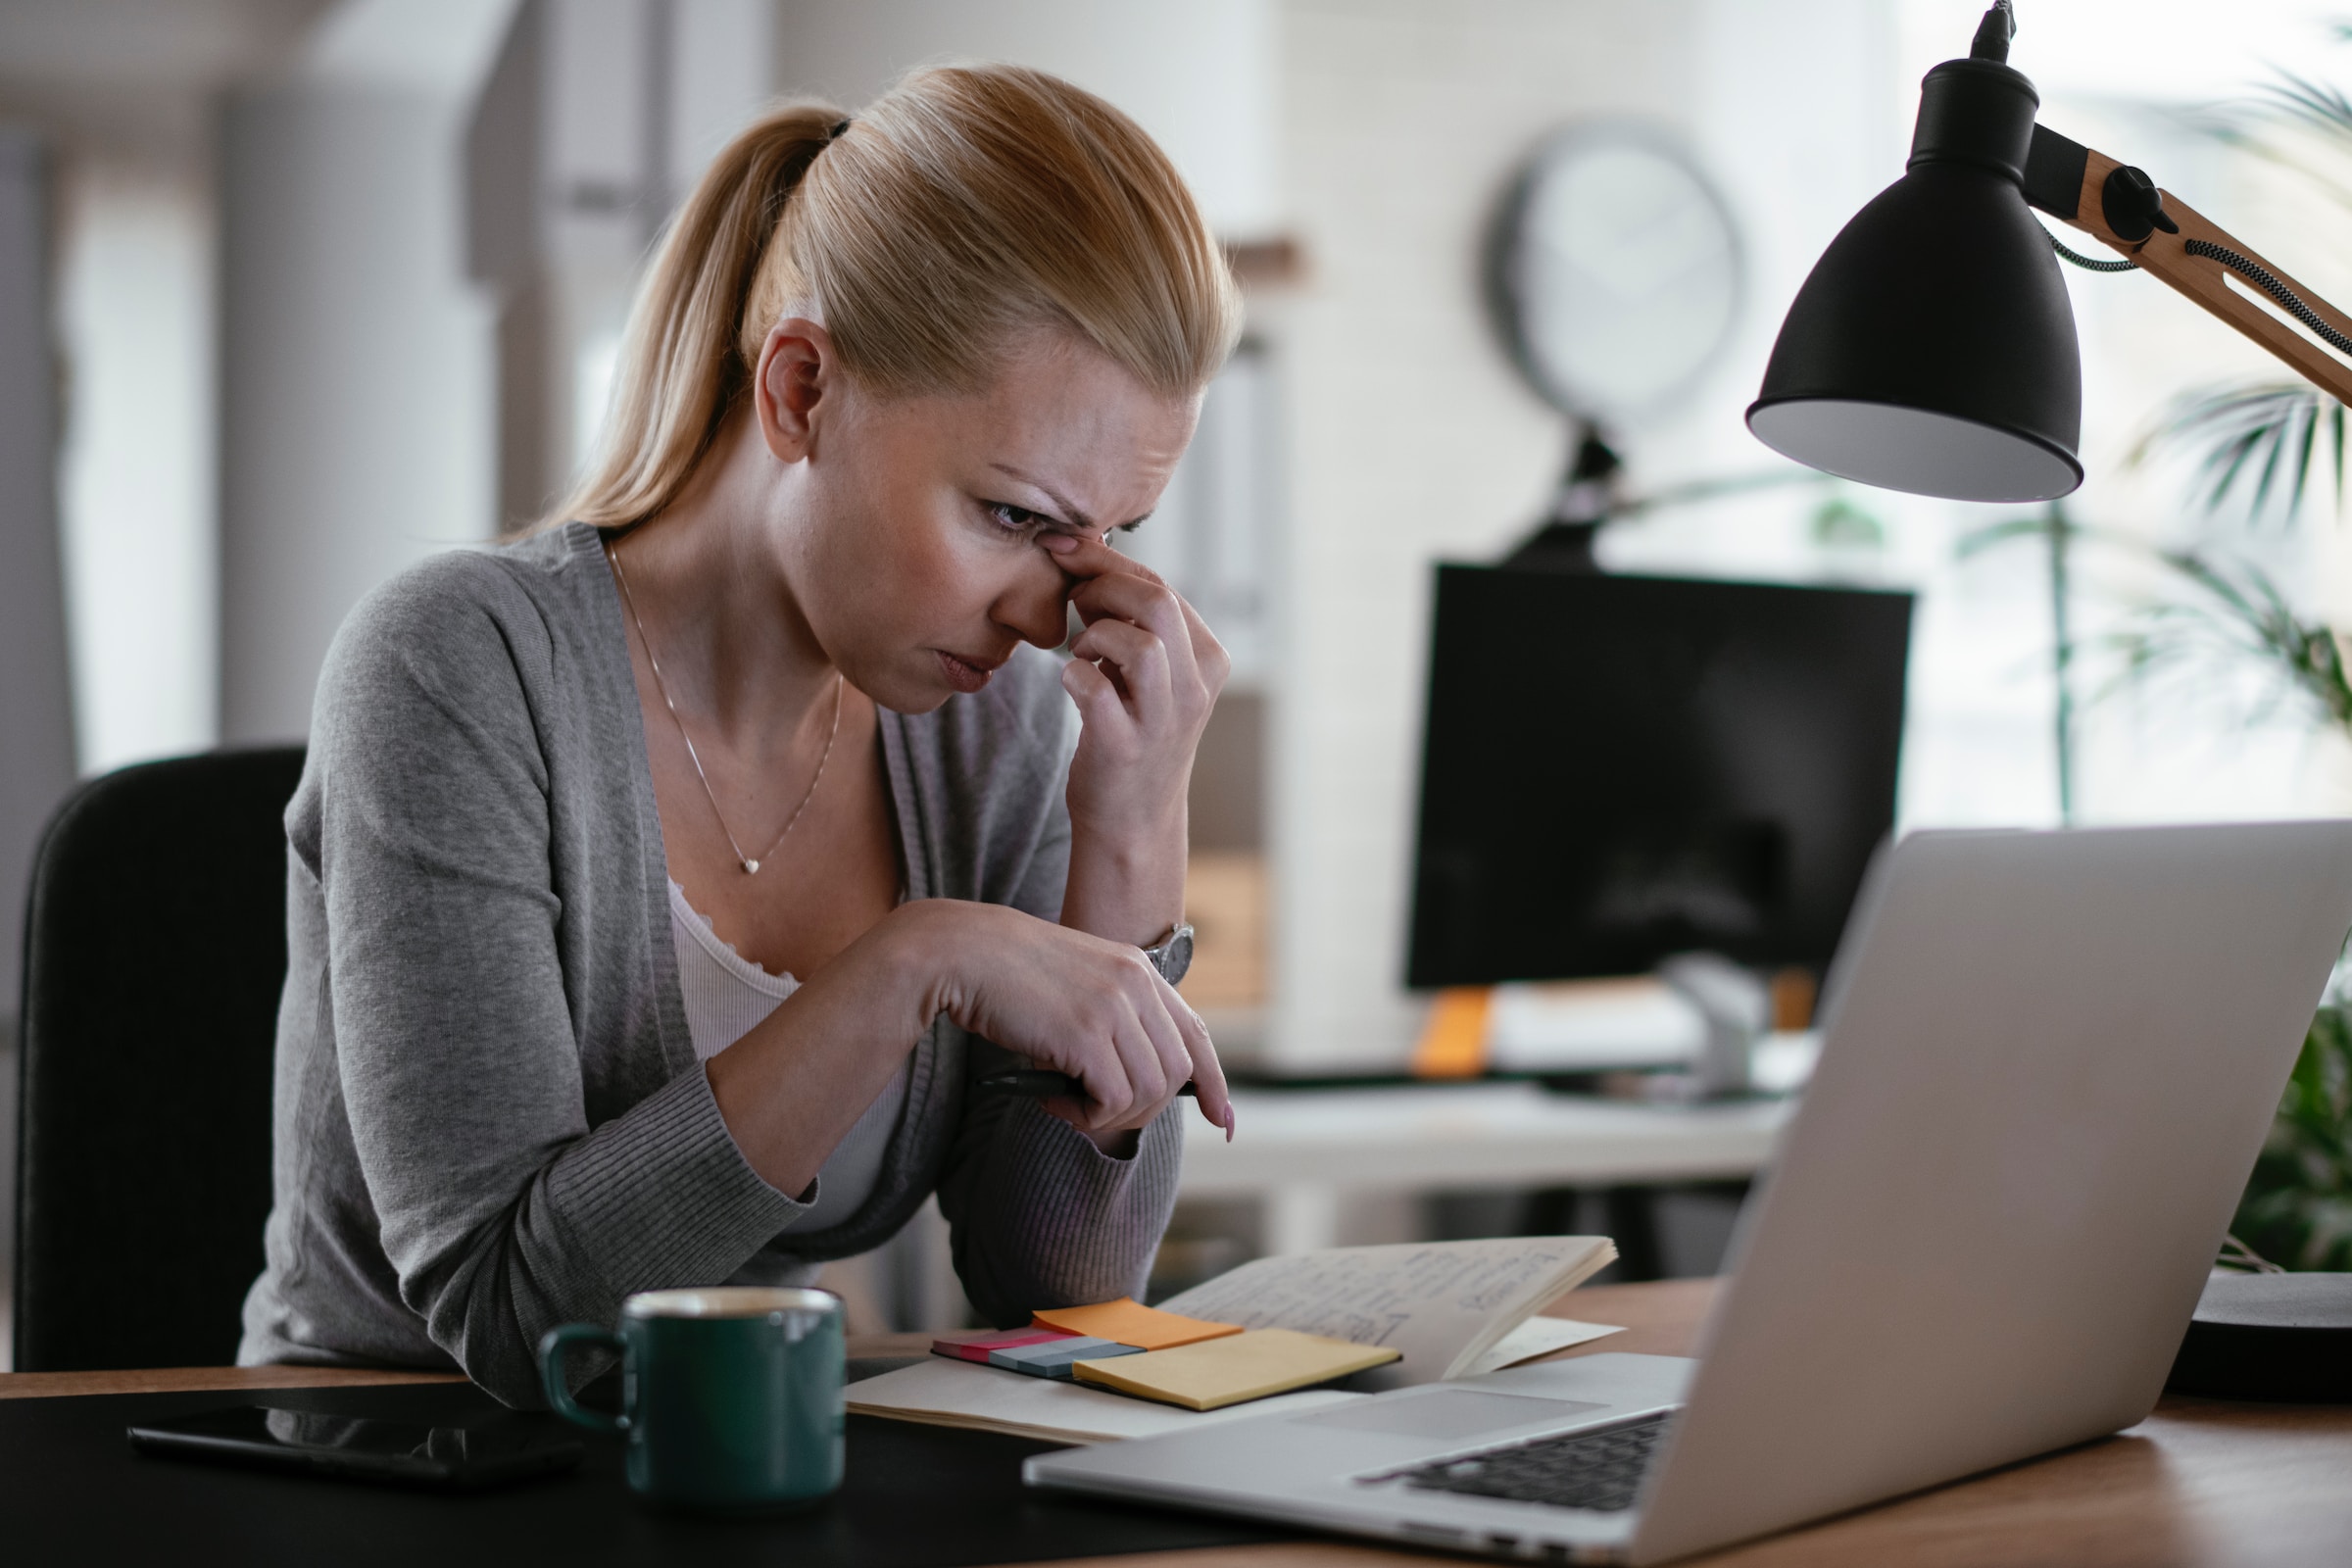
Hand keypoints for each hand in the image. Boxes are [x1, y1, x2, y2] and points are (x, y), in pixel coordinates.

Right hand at [905, 900, 1233, 1141]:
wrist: (963, 953)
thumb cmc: (1008, 975)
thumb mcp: (1078, 984)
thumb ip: (1114, 1015)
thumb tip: (1141, 1078)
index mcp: (1138, 970)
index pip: (1196, 1034)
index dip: (1214, 1083)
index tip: (1222, 1120)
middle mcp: (1136, 985)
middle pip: (1177, 1073)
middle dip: (1144, 1108)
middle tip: (1094, 1110)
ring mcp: (1114, 1007)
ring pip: (1148, 1092)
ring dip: (1108, 1114)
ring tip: (1064, 1102)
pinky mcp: (1087, 1034)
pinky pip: (1112, 1100)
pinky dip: (1084, 1115)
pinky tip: (1050, 1099)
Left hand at [1042, 534, 1229, 847]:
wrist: (1132, 819)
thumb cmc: (1133, 731)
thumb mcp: (1150, 672)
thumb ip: (1132, 620)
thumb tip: (1089, 557)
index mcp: (1208, 659)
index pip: (1163, 587)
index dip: (1108, 561)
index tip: (1066, 547)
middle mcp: (1196, 688)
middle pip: (1158, 603)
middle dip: (1103, 585)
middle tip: (1073, 598)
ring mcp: (1163, 721)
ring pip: (1141, 645)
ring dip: (1096, 635)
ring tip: (1081, 650)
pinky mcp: (1124, 748)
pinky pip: (1096, 691)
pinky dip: (1073, 675)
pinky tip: (1070, 681)